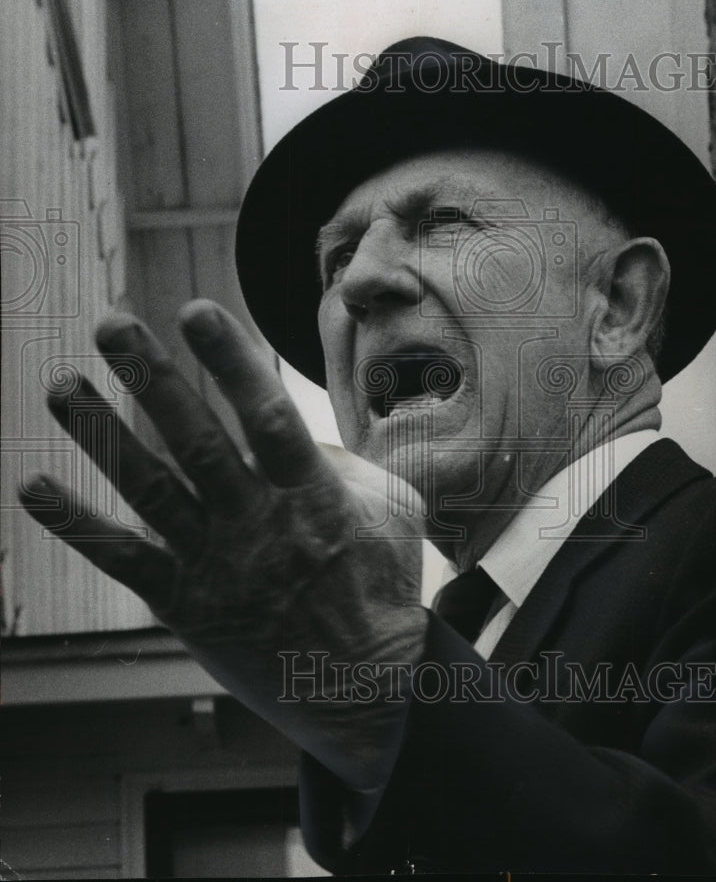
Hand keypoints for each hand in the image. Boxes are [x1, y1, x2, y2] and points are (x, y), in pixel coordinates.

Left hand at [19, 299, 427, 789]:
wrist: (363, 691)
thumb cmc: (382, 586)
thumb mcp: (393, 509)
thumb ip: (345, 459)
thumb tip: (298, 431)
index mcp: (312, 494)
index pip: (267, 415)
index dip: (231, 361)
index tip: (196, 310)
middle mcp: (257, 523)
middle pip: (195, 441)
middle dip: (152, 378)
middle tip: (111, 323)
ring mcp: (217, 565)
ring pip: (149, 490)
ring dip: (102, 434)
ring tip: (61, 385)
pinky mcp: (187, 603)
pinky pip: (124, 559)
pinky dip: (77, 524)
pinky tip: (33, 487)